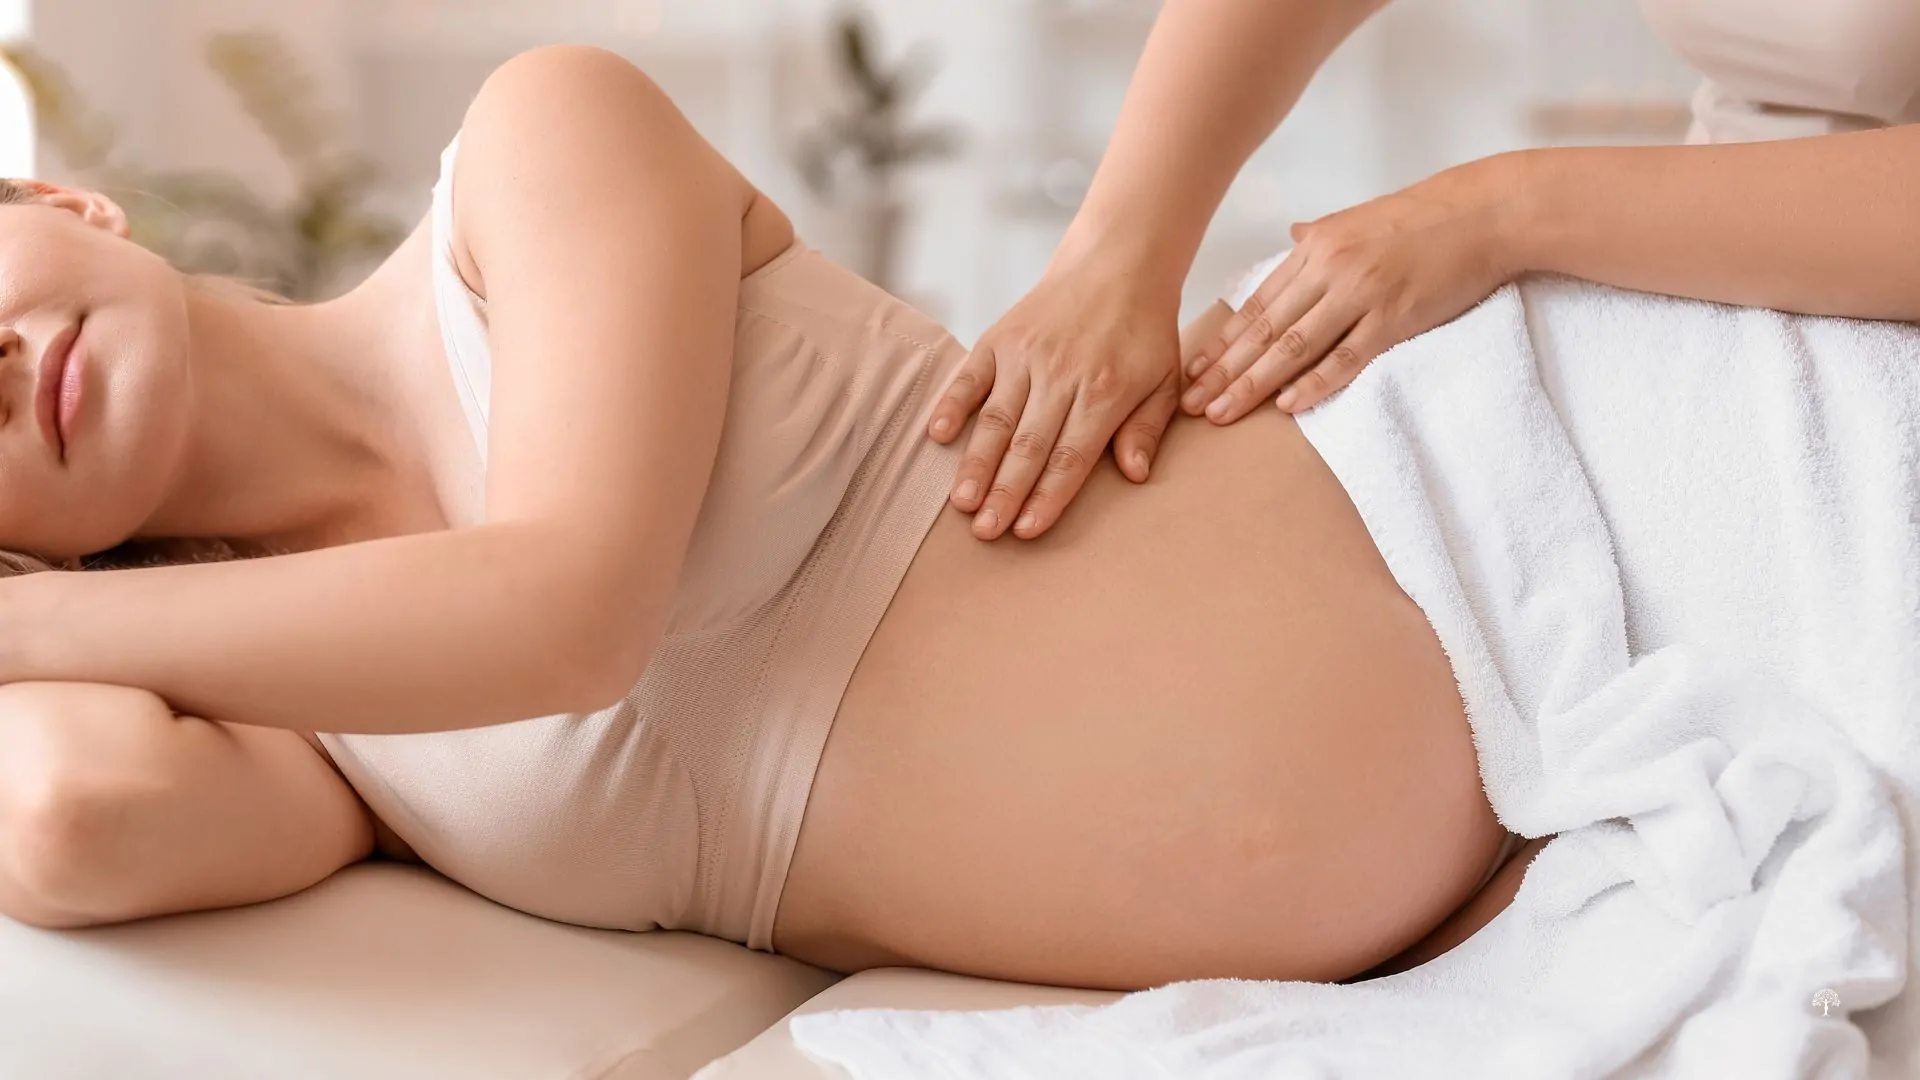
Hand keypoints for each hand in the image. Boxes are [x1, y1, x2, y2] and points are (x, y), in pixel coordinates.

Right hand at [928, 262, 1183, 540]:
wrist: (1117, 264)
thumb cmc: (1143, 331)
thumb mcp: (1164, 379)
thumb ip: (1148, 428)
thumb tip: (1135, 473)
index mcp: (1104, 391)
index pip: (1071, 456)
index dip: (1048, 496)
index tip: (1027, 530)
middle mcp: (1060, 375)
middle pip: (1028, 445)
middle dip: (1006, 492)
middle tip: (986, 531)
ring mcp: (1025, 355)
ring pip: (996, 418)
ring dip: (977, 462)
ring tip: (962, 502)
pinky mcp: (1000, 338)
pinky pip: (970, 376)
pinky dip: (951, 404)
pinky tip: (936, 435)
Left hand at [1184, 153, 1521, 421]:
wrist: (1486, 211)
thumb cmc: (1425, 217)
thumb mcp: (1359, 218)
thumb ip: (1319, 236)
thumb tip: (1288, 237)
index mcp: (1317, 247)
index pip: (1258, 303)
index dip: (1224, 341)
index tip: (1193, 370)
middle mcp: (1331, 269)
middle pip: (1266, 330)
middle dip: (1224, 371)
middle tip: (1191, 404)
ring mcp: (1362, 294)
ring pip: (1295, 347)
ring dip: (1254, 383)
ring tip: (1222, 411)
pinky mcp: (1396, 317)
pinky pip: (1348, 357)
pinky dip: (1316, 382)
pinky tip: (1287, 405)